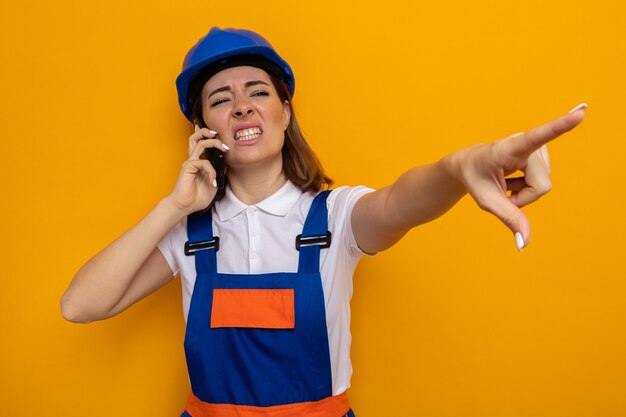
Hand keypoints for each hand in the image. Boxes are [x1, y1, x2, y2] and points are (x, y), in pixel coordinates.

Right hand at [166, 125, 229, 214]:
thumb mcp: (214, 183)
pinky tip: (212, 182)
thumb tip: (226, 164)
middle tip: (219, 135)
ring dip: (213, 142)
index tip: (220, 137)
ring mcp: (190, 162)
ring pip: (199, 142)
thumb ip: (219, 173)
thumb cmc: (197, 197)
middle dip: (207, 132)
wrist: (186, 206)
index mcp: (199, 162)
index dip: (209, 137)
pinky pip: (204, 162)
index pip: (201, 143)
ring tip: (224, 148)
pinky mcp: (188, 166)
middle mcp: (194, 159)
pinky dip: (211, 171)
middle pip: (196, 137)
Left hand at [447, 104, 586, 249]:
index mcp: (509, 148)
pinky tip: (514, 179)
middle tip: (502, 191)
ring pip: (544, 185)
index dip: (560, 126)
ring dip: (525, 192)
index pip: (537, 137)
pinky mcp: (541, 152)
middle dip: (523, 198)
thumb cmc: (474, 179)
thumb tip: (524, 244)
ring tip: (506, 181)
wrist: (468, 165)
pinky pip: (543, 183)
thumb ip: (508, 219)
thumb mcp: (487, 201)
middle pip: (541, 186)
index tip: (581, 113)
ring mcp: (535, 147)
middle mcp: (525, 143)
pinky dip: (528, 188)